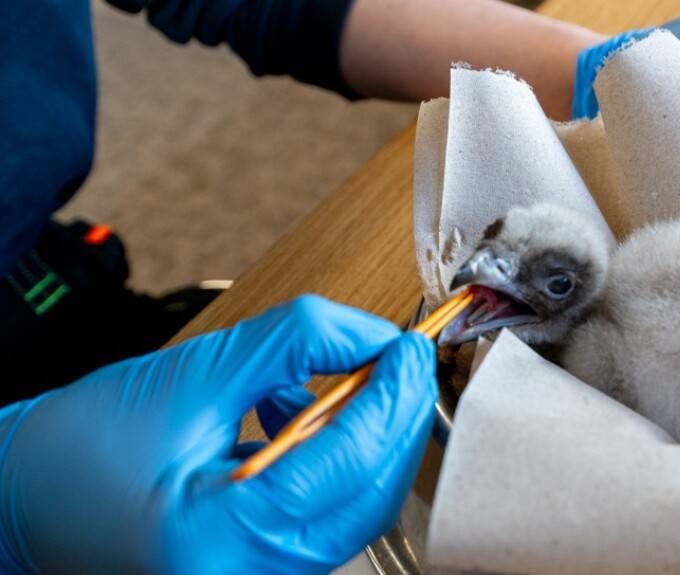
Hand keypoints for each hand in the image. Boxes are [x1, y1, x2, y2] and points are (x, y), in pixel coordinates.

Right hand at [0, 295, 436, 574]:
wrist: (24, 497)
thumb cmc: (78, 450)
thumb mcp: (195, 373)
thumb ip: (297, 343)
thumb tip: (371, 335)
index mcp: (219, 538)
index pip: (347, 463)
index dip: (392, 396)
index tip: (408, 348)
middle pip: (369, 495)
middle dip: (396, 419)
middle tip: (401, 361)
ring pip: (356, 507)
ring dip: (369, 437)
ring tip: (351, 380)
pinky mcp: (261, 568)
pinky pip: (328, 516)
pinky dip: (337, 461)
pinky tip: (307, 417)